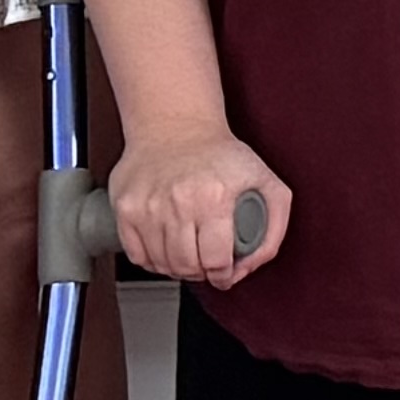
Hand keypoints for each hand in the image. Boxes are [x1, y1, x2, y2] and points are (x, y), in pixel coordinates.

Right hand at [114, 127, 290, 289]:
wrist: (175, 124)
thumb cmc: (219, 154)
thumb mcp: (265, 182)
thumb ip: (274, 226)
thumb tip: (252, 263)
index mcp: (214, 197)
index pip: (216, 260)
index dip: (223, 275)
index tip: (224, 273)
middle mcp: (178, 202)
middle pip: (187, 267)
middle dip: (201, 273)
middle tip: (206, 264)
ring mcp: (148, 205)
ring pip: (161, 264)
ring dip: (177, 268)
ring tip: (188, 254)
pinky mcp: (125, 207)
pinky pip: (136, 255)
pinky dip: (152, 260)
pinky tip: (165, 248)